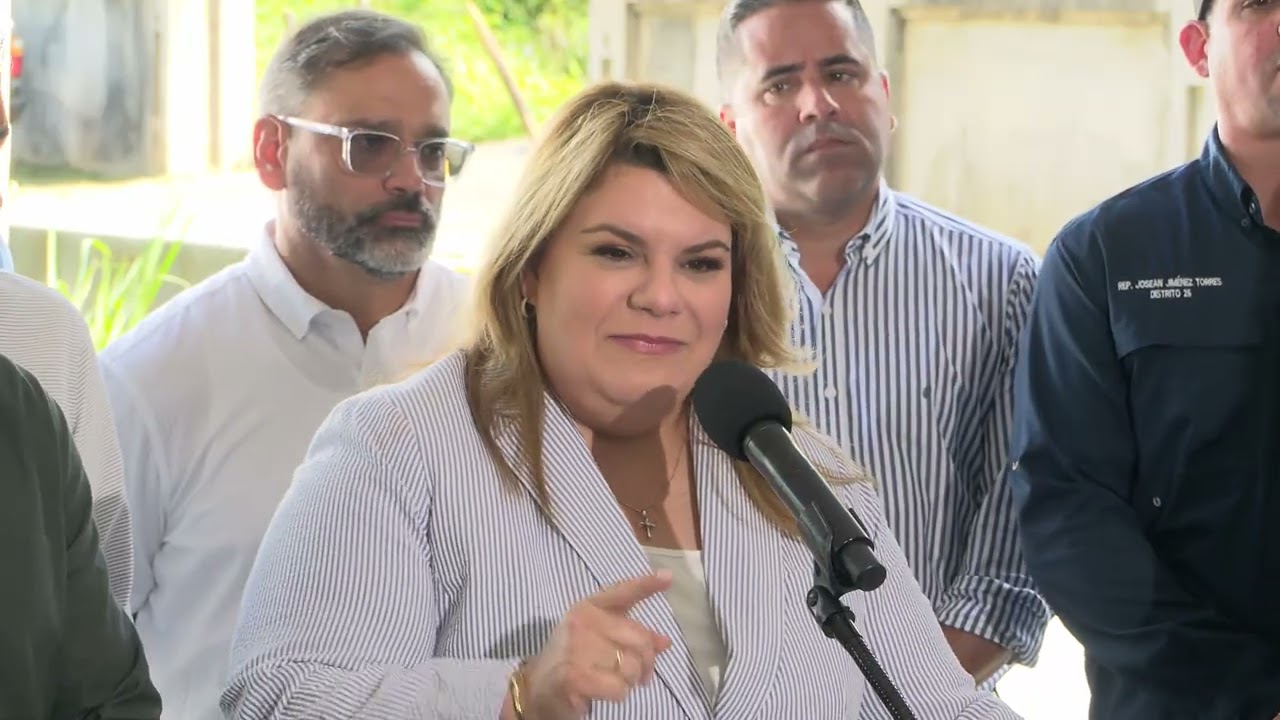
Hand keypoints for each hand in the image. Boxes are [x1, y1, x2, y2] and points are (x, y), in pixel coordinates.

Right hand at [521, 570, 673, 718]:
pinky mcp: (574, 676)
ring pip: (631, 667)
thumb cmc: (574, 660)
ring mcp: (576, 648)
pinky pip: (619, 688)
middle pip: (639, 639)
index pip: (621, 592)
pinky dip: (617, 695)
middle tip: (640, 676)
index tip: (668, 577)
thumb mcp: (601, 641)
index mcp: (588, 608)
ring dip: (629, 681)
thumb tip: (665, 641)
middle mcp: (582, 622)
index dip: (645, 584)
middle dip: (646, 663)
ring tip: (612, 682)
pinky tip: (601, 693)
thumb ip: (632, 636)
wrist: (537, 689)